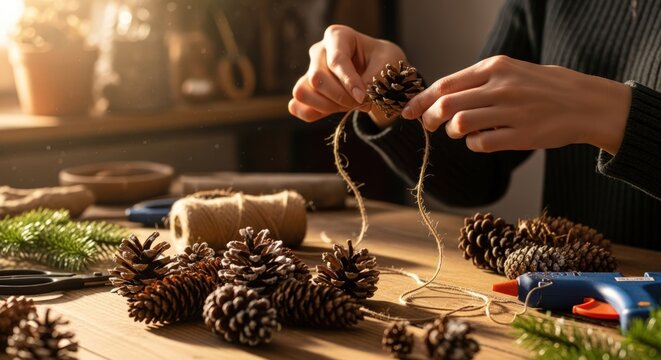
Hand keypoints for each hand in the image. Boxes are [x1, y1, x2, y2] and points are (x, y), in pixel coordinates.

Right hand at [288, 24, 405, 126]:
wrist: (378, 70)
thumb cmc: (383, 61)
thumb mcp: (385, 66)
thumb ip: (372, 80)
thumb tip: (358, 99)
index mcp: (337, 36)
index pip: (336, 60)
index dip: (349, 82)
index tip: (362, 97)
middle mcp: (319, 51)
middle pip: (317, 77)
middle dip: (339, 96)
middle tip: (361, 103)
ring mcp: (310, 71)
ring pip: (303, 92)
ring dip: (325, 106)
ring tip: (348, 107)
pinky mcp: (307, 90)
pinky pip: (297, 105)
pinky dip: (310, 113)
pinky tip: (330, 113)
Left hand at [401, 55, 630, 154]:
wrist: (585, 103)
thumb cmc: (542, 87)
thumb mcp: (510, 72)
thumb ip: (477, 82)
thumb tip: (439, 96)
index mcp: (495, 68)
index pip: (445, 84)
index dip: (421, 100)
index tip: (408, 111)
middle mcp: (501, 87)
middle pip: (447, 104)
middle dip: (430, 118)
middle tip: (429, 126)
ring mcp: (512, 112)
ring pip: (460, 124)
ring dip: (453, 131)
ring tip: (460, 132)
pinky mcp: (522, 135)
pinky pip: (481, 144)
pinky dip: (473, 144)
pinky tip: (480, 141)